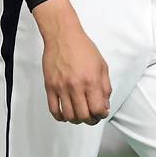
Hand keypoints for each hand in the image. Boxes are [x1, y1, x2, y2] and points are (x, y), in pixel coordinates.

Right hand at [34, 0, 110, 124]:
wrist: (63, 36)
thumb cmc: (83, 48)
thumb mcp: (102, 65)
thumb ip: (105, 86)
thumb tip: (105, 105)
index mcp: (91, 81)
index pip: (98, 109)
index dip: (102, 115)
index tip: (101, 113)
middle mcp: (76, 86)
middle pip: (83, 116)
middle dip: (90, 120)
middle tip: (92, 117)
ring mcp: (61, 88)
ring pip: (69, 116)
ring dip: (76, 120)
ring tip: (79, 115)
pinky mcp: (50, 87)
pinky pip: (54, 110)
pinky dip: (61, 117)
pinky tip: (66, 114)